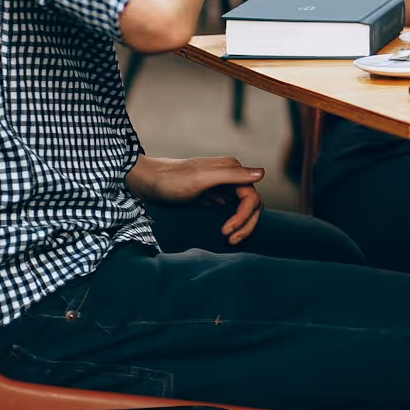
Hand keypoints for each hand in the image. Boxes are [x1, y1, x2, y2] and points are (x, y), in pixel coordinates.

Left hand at [127, 154, 264, 244]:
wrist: (146, 181)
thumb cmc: (170, 179)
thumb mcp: (201, 178)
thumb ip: (232, 175)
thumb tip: (262, 173)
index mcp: (232, 169)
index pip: (252, 198)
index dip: (244, 217)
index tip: (226, 231)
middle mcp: (231, 177)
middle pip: (252, 204)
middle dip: (246, 224)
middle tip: (230, 240)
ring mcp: (223, 186)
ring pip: (244, 208)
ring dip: (242, 225)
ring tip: (229, 239)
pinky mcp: (213, 196)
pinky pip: (232, 210)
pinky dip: (233, 222)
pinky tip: (225, 232)